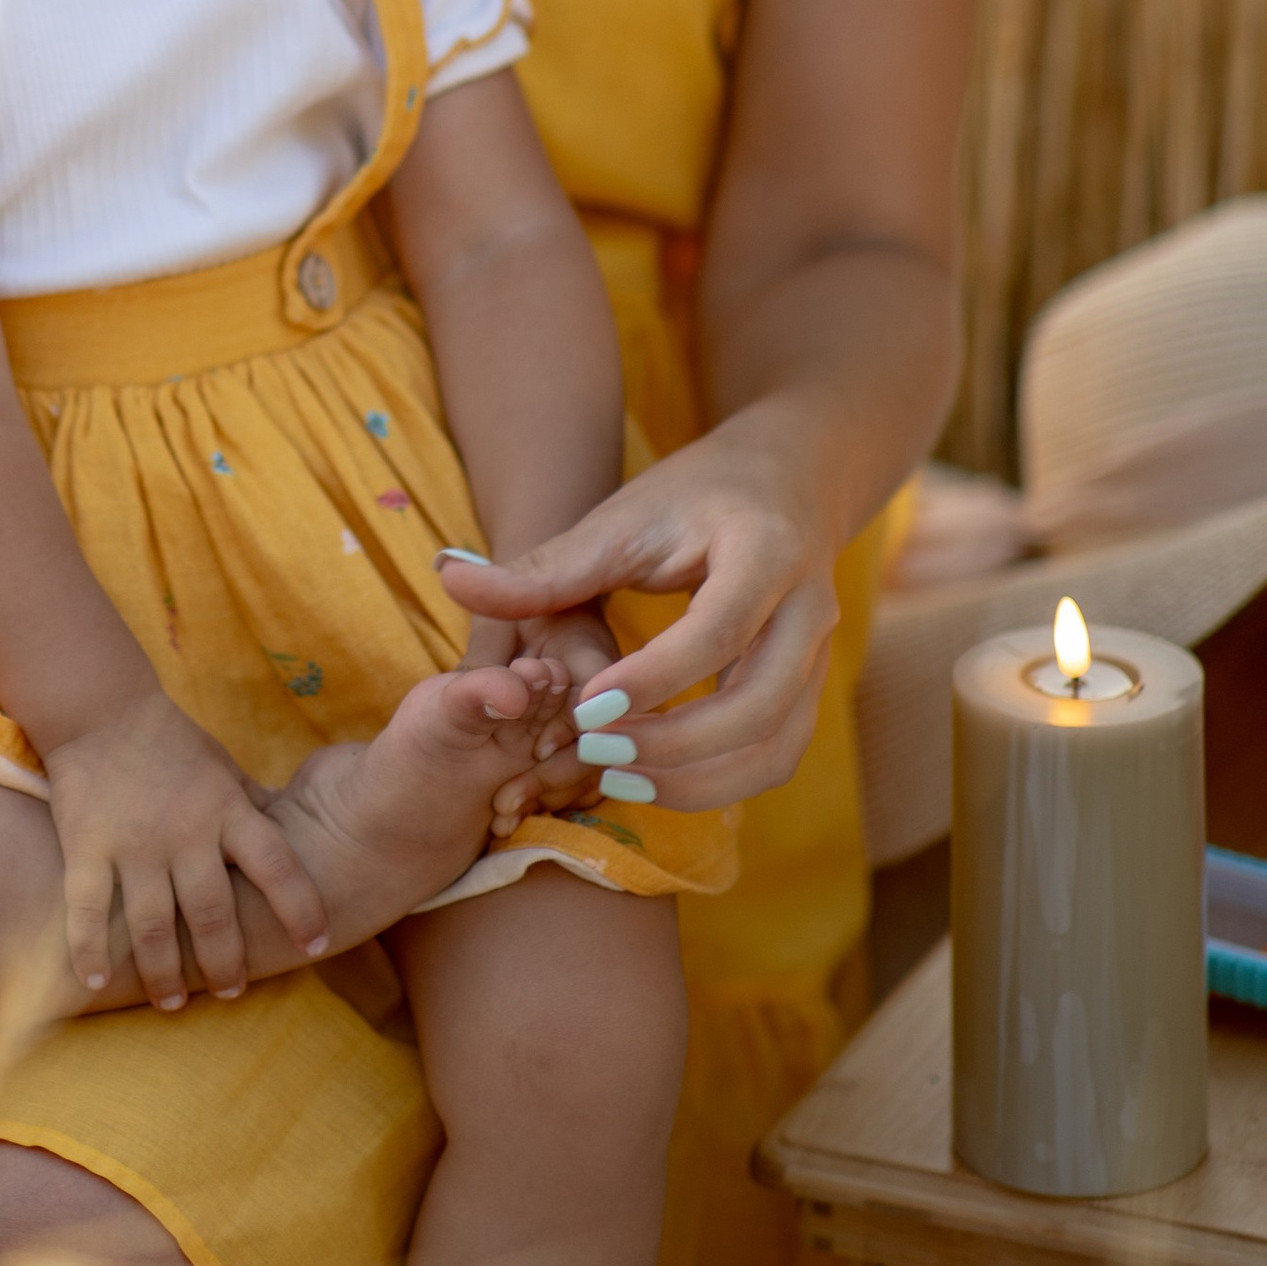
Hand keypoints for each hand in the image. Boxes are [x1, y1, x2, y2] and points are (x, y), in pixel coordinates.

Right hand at [40, 689, 328, 1007]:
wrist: (101, 711)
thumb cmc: (173, 745)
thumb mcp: (226, 772)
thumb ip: (256, 811)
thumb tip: (302, 838)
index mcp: (227, 810)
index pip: (277, 865)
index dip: (301, 908)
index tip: (316, 946)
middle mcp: (185, 833)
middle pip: (214, 913)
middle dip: (226, 964)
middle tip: (232, 992)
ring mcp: (134, 844)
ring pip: (153, 926)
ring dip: (165, 973)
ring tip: (174, 1002)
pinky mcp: (87, 847)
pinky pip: (87, 910)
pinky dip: (90, 951)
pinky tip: (97, 982)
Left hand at [438, 424, 841, 811]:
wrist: (785, 483)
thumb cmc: (693, 495)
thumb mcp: (620, 518)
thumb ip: (543, 565)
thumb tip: (446, 577)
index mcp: (764, 550)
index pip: (718, 629)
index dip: (655, 677)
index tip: (586, 708)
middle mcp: (809, 608)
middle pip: (761, 703)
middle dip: (676, 743)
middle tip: (593, 749)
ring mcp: (820, 655)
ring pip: (775, 745)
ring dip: (698, 778)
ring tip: (616, 776)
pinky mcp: (811, 690)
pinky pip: (777, 756)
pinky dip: (719, 782)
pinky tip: (652, 778)